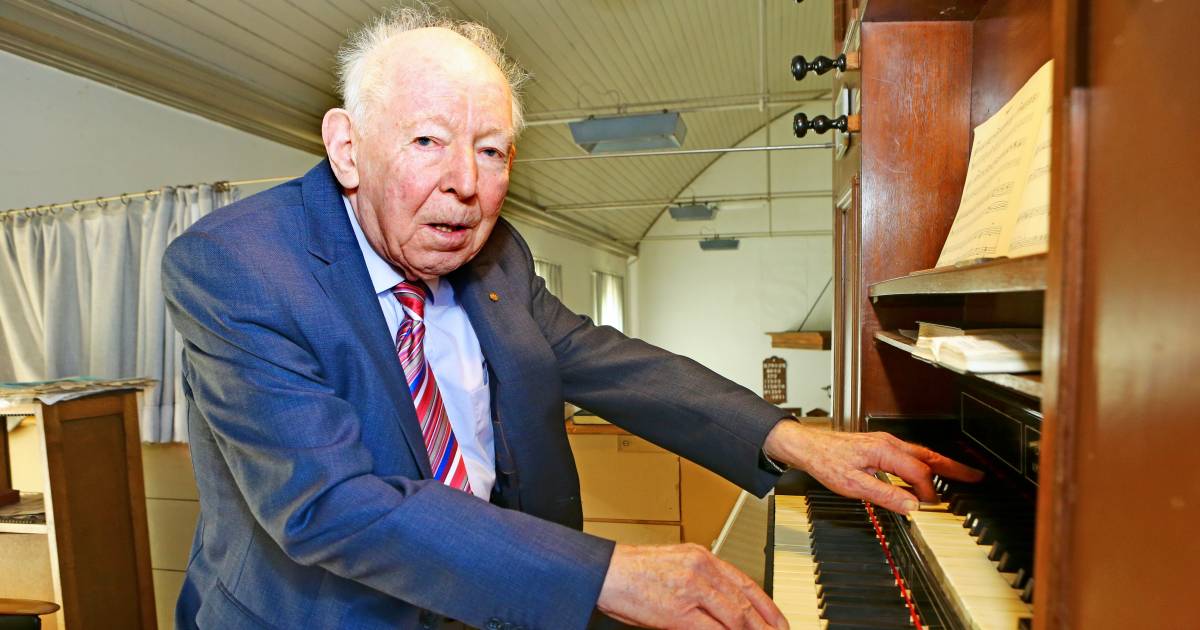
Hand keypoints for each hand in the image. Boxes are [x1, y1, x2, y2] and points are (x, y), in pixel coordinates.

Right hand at [596, 543, 788, 629]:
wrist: (606, 571)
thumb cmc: (634, 572)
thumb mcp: (675, 567)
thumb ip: (701, 583)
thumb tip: (723, 606)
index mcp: (702, 557)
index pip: (746, 583)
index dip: (767, 606)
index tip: (778, 622)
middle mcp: (702, 569)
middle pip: (745, 602)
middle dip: (766, 624)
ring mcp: (692, 589)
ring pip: (735, 616)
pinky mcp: (679, 611)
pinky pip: (714, 629)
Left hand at [763, 420, 982, 513]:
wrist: (808, 447)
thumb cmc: (826, 462)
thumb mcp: (854, 485)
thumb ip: (885, 495)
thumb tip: (912, 505)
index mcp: (885, 451)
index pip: (919, 473)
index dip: (927, 491)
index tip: (929, 506)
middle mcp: (889, 444)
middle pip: (929, 457)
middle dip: (954, 468)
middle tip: (976, 478)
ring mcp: (885, 444)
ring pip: (921, 455)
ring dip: (942, 466)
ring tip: (961, 476)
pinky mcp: (880, 447)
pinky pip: (910, 456)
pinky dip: (925, 465)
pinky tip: (926, 476)